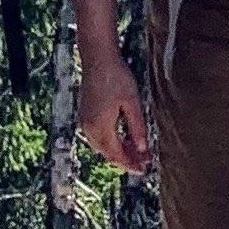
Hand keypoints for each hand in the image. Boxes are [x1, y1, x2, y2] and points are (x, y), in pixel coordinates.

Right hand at [80, 53, 154, 175]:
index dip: (130, 164)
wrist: (97, 58)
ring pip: (101, 146)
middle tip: (143, 162)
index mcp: (100, 126)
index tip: (143, 170)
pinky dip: (110, 142)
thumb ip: (137, 127)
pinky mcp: (84, 114)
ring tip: (136, 152)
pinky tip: (123, 139)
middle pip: (107, 153)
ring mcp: (84, 121)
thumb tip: (143, 149)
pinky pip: (97, 136)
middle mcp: (89, 127)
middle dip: (125, 160)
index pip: (116, 154)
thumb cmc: (116, 76)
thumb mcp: (132, 102)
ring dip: (118, 151)